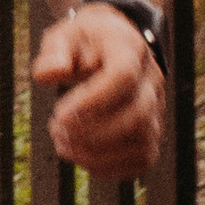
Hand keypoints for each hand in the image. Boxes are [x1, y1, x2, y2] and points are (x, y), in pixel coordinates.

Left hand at [30, 4, 163, 178]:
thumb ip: (54, 52)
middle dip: (93, 133)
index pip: (123, 77)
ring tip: (62, 145)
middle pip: (138, 116)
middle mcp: (151, 81)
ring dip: (98, 154)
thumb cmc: (83, 43)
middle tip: (56, 130)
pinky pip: (142, 161)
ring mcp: (156, 109)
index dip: (93, 101)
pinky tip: (81, 158)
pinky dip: (110, 168)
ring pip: (143, 144)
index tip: (60, 114)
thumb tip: (48, 74)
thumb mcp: (64, 36)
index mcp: (130, 49)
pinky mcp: (151, 132)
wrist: (111, 46)